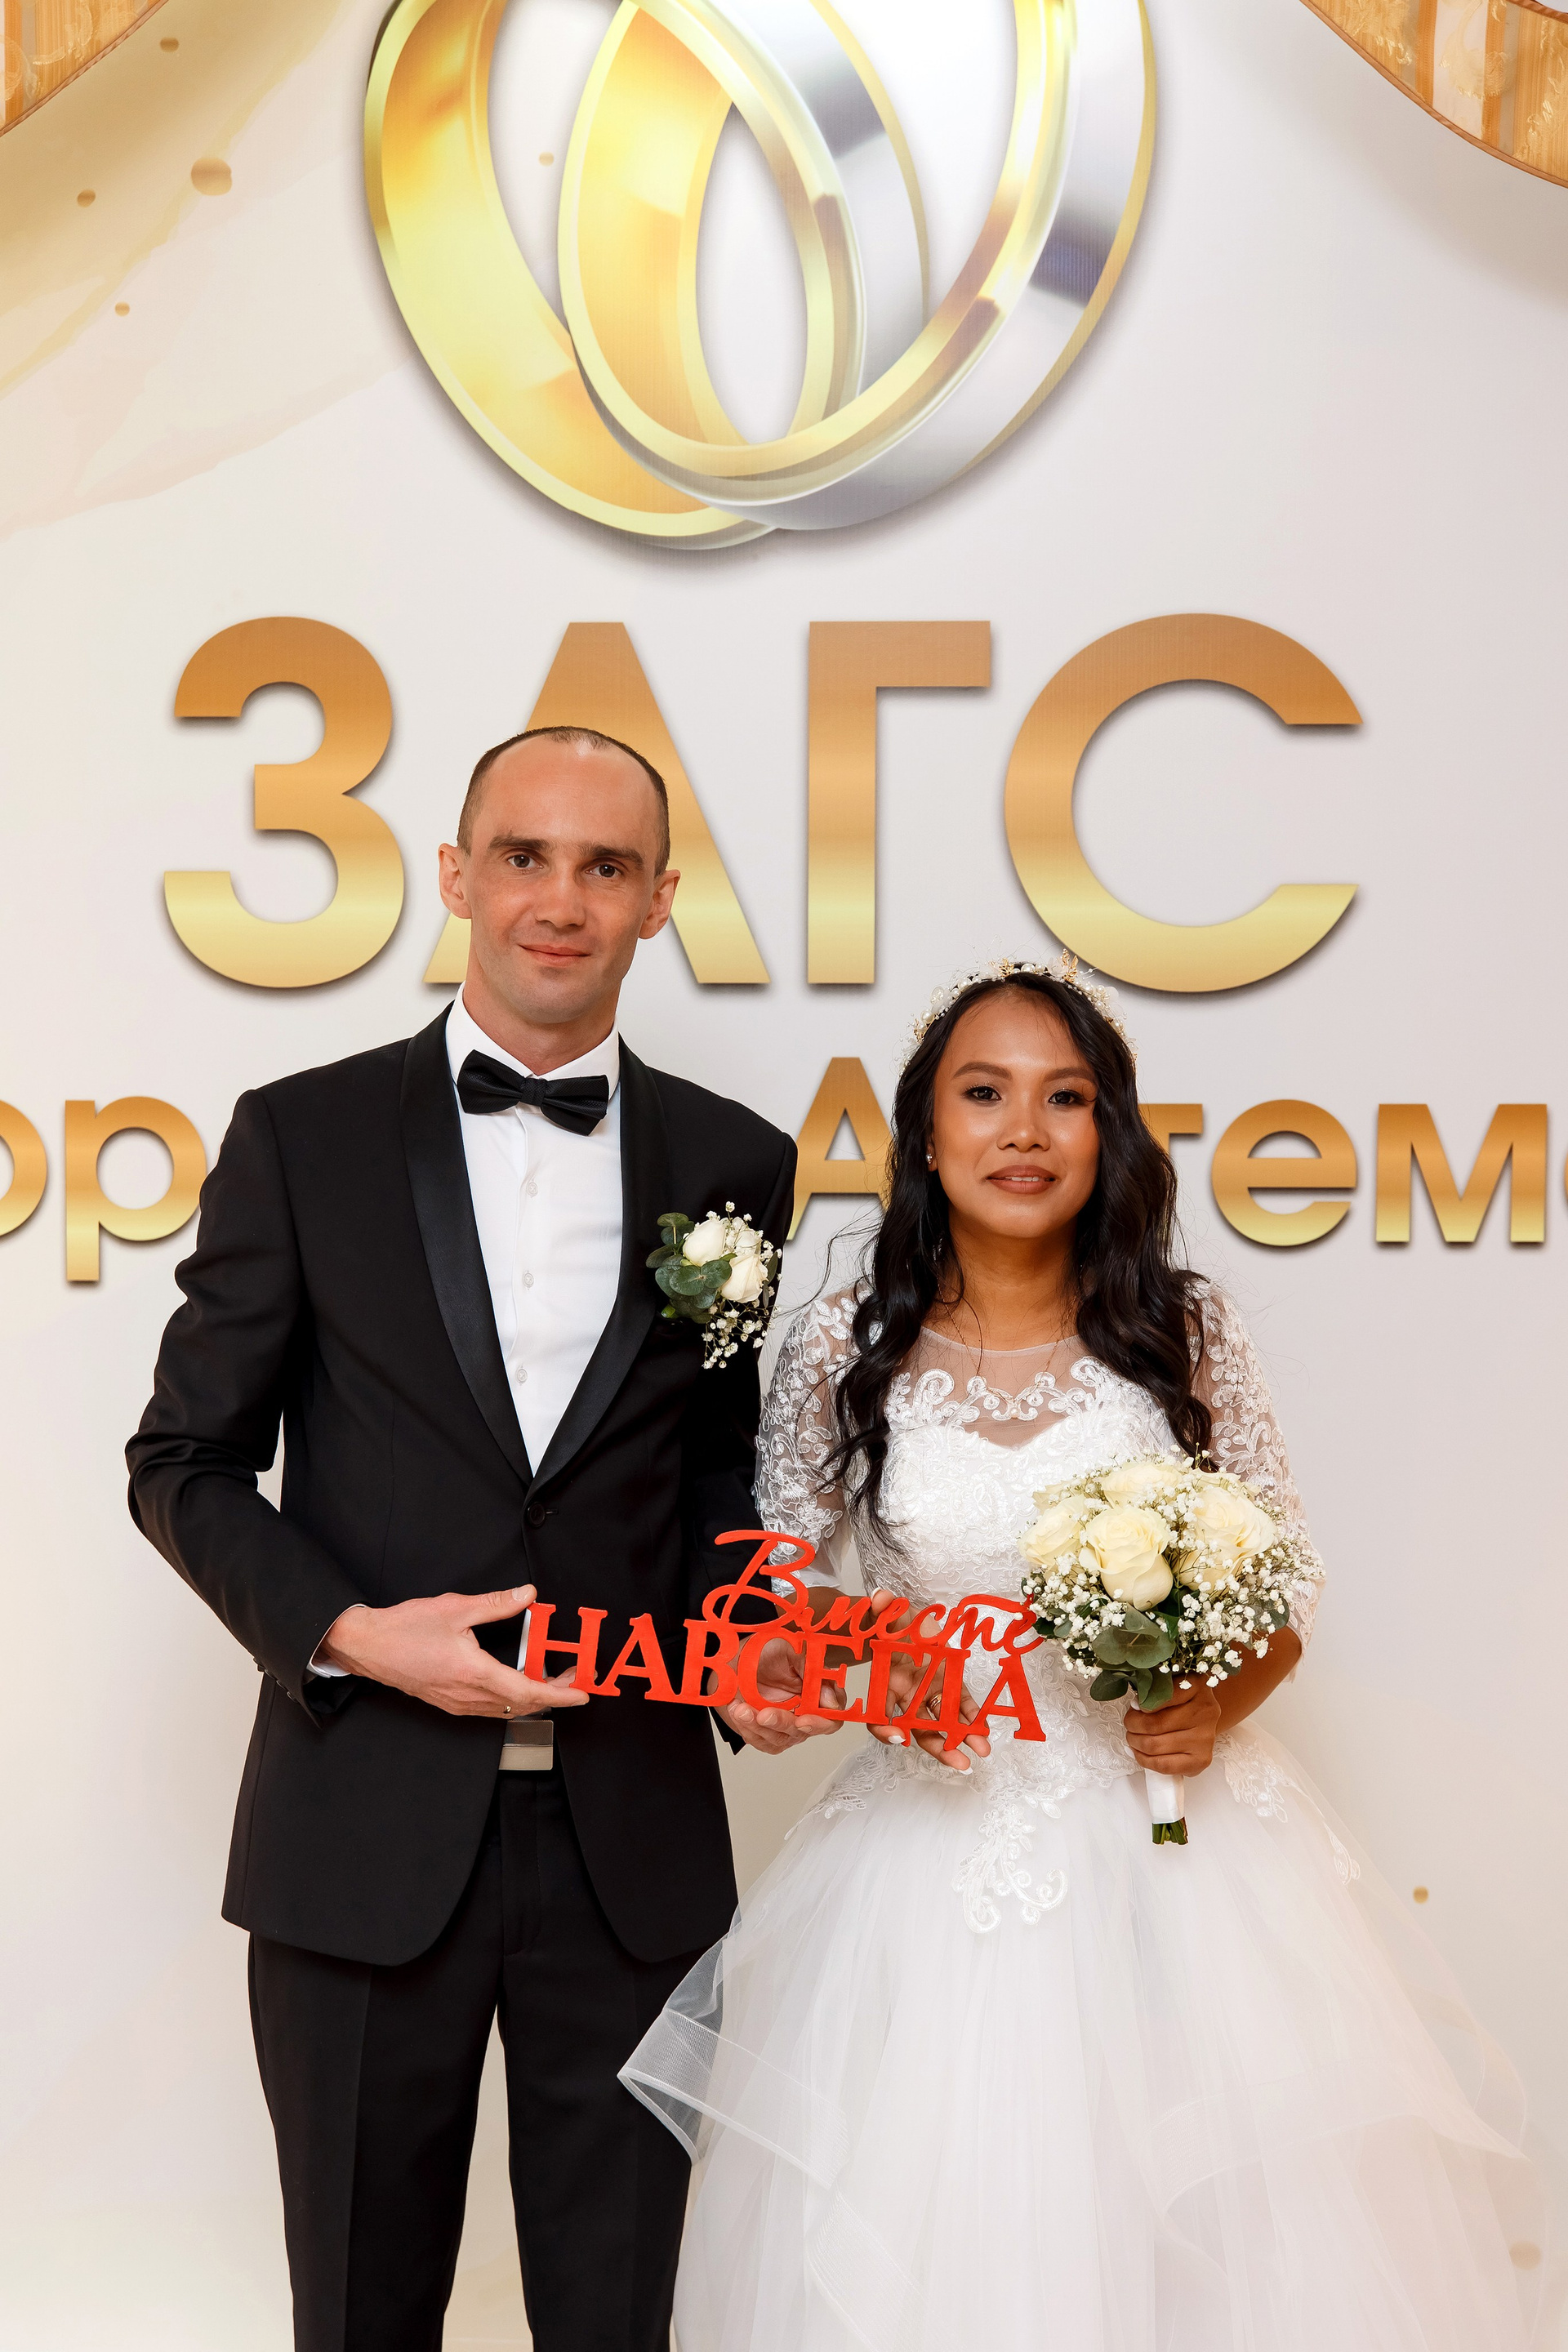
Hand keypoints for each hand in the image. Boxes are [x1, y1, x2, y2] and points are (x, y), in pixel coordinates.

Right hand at [316, 1585, 590, 1720]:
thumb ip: (497, 1603)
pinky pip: (490, 1708)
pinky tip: (517, 1681)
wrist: (368, 1647)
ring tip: (551, 1677)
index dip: (561, 1694)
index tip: (582, 1692)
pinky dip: (512, 1698)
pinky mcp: (450, 1702)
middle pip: (523, 1705)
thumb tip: (527, 1595)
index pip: (529, 1691)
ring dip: (533, 1697)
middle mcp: (468, 1696)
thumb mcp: (455, 1608)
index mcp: (474, 1673)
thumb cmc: (404, 1630)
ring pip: (507, 1709)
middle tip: (574, 1679)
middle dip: (554, 1694)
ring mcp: (458, 1703)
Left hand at [718, 1634, 849, 1756]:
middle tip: (764, 1714)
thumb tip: (831, 1701)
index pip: (832, 1717)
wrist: (738, 1660)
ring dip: (757, 1725)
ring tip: (741, 1709)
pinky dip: (747, 1727)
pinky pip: (760, 1740)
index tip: (803, 1719)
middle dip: (781, 1723)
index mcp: (818, 1693)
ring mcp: (786, 1726)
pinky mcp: (766, 1735)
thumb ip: (811, 1670)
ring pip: (779, 1738)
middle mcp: (805, 1713)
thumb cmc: (766, 1653)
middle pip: (803, 1731)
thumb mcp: (789, 1650)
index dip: (821, 1722)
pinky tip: (738, 1711)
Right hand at [865, 1590, 990, 1774]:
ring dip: (962, 1737)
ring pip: (943, 1721)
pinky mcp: (950, 1683)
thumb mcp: (885, 1612)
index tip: (898, 1737)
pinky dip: (972, 1717)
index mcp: (888, 1680)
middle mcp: (908, 1693)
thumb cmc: (890, 1621)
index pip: (881, 1712)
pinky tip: (984, 1729)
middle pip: (919, 1727)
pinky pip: (961, 1703)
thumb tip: (879, 1598)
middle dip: (939, 1747)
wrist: (903, 1621)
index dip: (885, 1728)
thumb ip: (882, 1608)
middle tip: (960, 1764)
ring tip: (982, 1751)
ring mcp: (930, 1691)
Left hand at [1123, 1678, 1221, 1776]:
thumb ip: (1154, 1688)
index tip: (1135, 1706)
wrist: (1203, 1719)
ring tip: (1133, 1736)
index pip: (1162, 1696)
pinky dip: (1144, 1759)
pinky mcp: (1201, 1760)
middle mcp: (1205, 1712)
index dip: (1141, 1704)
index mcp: (1197, 1686)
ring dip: (1135, 1742)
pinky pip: (1163, 1765)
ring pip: (1154, 1745)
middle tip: (1129, 1723)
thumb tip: (1136, 1706)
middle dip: (1133, 1725)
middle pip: (1154, 1724)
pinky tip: (1138, 1752)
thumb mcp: (1170, 1683)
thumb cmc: (1181, 1700)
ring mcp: (1205, 1738)